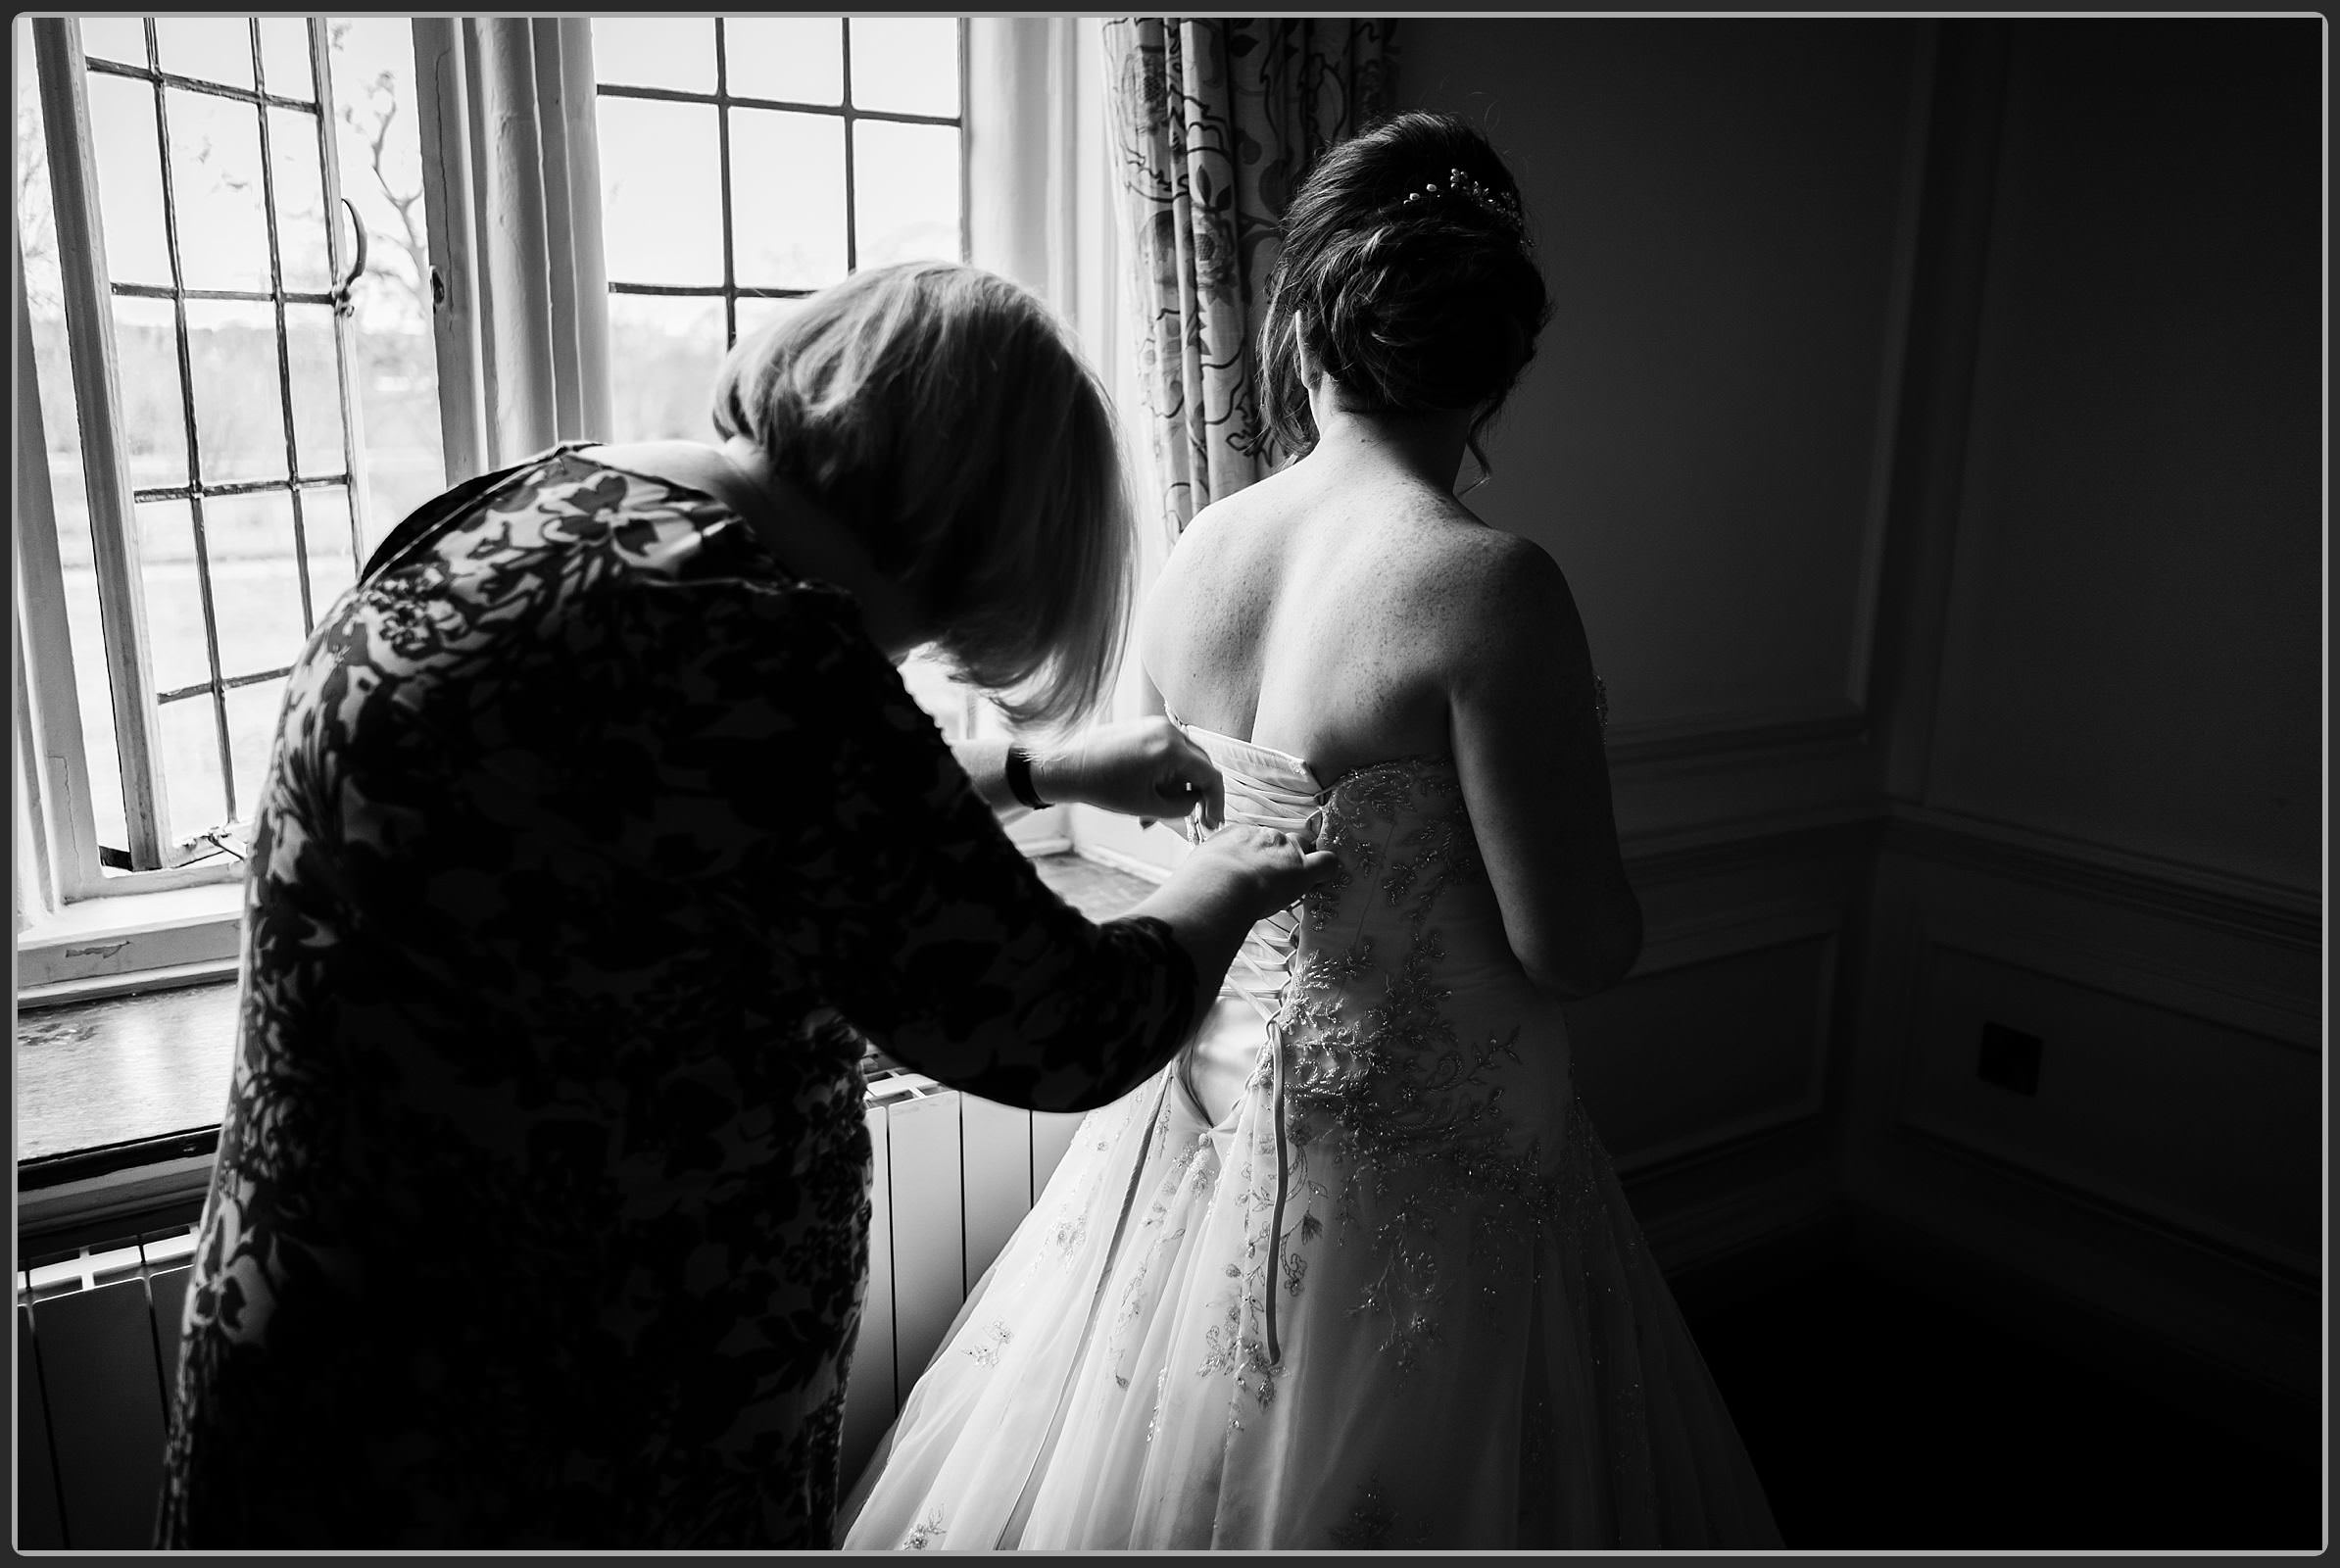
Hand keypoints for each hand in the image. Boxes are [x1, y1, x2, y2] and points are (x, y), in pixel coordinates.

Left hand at [1036, 717, 1225, 828]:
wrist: (1067, 765)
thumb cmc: (1103, 787)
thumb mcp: (1148, 806)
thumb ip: (1182, 806)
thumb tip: (1196, 800)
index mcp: (1172, 749)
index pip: (1210, 776)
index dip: (1216, 802)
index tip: (1213, 823)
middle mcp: (1169, 730)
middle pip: (1199, 765)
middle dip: (1195, 793)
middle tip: (1192, 818)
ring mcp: (1156, 725)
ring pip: (1183, 760)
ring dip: (1176, 786)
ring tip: (1152, 811)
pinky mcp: (1145, 727)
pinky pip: (1167, 751)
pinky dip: (1165, 773)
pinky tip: (1147, 793)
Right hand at [1177, 822, 1338, 922]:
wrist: (1219, 883)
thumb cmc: (1200, 883)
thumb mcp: (1196, 868)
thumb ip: (1205, 870)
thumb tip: (1194, 884)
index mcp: (1236, 834)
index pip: (1253, 841)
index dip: (1256, 857)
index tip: (1250, 871)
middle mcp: (1263, 836)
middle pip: (1280, 843)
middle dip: (1278, 859)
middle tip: (1268, 881)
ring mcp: (1285, 851)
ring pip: (1301, 852)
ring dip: (1297, 867)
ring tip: (1287, 887)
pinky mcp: (1302, 870)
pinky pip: (1326, 863)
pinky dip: (1327, 868)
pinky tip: (1324, 876)